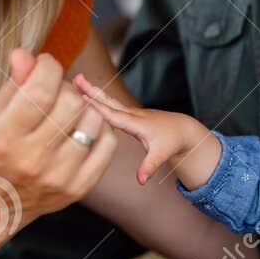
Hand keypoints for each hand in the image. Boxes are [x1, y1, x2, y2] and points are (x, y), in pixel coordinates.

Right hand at [0, 50, 117, 222]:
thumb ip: (14, 84)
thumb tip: (25, 53)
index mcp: (4, 137)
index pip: (41, 89)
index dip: (48, 66)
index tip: (46, 65)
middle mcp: (32, 159)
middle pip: (71, 102)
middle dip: (66, 87)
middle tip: (55, 92)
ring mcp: (59, 176)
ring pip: (93, 120)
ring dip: (84, 106)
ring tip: (67, 111)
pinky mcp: (79, 187)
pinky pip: (107, 143)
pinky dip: (99, 128)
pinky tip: (81, 128)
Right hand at [72, 74, 220, 188]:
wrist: (182, 129)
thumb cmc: (172, 141)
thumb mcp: (162, 155)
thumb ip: (149, 166)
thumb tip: (141, 180)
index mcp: (138, 123)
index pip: (114, 115)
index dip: (98, 108)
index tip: (83, 98)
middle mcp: (132, 114)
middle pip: (109, 102)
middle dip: (93, 91)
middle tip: (77, 78)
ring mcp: (130, 113)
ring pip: (109, 100)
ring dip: (93, 90)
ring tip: (77, 79)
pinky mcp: (129, 114)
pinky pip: (111, 104)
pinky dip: (99, 98)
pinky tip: (88, 93)